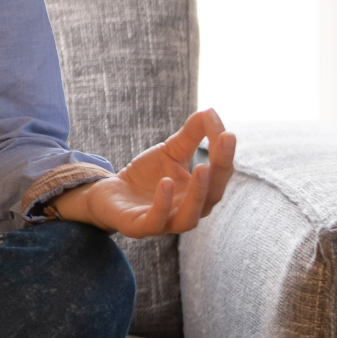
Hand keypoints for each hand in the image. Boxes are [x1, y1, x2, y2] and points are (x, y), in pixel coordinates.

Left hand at [56, 108, 237, 237]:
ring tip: (203, 167)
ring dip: (198, 193)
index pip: (219, 175)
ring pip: (190, 217)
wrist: (109, 193)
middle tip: (225, 140)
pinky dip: (162, 204)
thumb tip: (210, 110)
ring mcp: (165, 223)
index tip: (227, 132)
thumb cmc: (146, 174)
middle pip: (213, 196)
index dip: (224, 154)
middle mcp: (188, 212)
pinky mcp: (139, 227)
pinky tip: (165, 182)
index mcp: (200, 194)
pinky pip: (155, 221)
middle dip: (220, 170)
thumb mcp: (170, 151)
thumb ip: (191, 134)